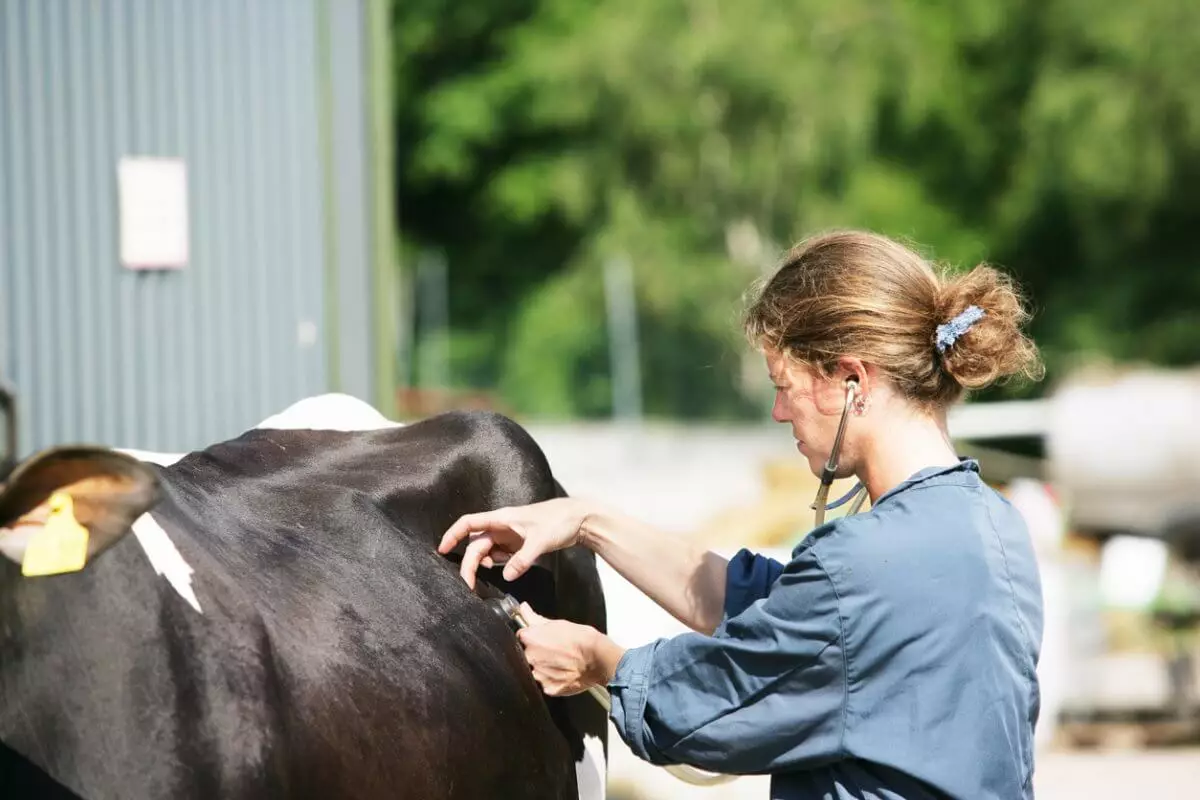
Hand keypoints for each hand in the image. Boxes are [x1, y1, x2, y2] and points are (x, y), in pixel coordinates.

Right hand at [438, 498, 588, 588]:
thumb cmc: (559, 521)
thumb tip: (506, 576)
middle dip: (469, 563)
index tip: (441, 550)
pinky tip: (505, 570)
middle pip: (476, 544)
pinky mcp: (518, 543)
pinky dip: (498, 564)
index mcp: (501, 518)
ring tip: (483, 580)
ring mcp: (509, 535)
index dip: (452, 535)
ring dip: (483, 565)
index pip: (469, 523)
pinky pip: (500, 555)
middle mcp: (501, 526)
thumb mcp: (540, 541)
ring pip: (487, 551)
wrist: (579, 519)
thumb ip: (522, 560)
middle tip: (468, 585)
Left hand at [516, 604, 623, 696]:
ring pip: (536, 670)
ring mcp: (539, 674)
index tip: (541, 639)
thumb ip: (535, 618)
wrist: (599, 659)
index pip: (522, 636)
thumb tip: (523, 608)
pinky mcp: (548, 688)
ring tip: (560, 662)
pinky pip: (546, 683)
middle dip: (538, 653)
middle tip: (554, 651)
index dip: (532, 637)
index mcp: (530, 638)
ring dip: (544, 667)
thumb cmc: (582, 639)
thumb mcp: (558, 623)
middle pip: (526, 654)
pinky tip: (563, 672)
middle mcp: (531, 657)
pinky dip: (553, 679)